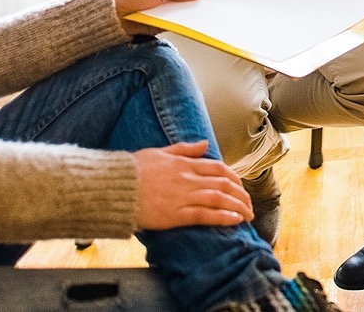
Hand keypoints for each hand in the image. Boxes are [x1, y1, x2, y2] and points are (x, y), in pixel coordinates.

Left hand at [115, 0, 205, 29]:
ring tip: (204, 16)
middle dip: (196, 2)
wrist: (112, 15)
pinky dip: (181, 25)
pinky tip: (190, 25)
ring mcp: (163, 11)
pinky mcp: (160, 24)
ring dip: (189, 15)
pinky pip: (175, 24)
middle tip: (211, 4)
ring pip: (182, 13)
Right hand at [132, 140, 251, 228]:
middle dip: (241, 195)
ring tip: (248, 214)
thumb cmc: (133, 170)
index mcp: (183, 163)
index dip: (234, 178)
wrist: (113, 188)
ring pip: (219, 199)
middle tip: (249, 204)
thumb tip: (205, 143)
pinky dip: (223, 217)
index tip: (240, 186)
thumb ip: (184, 148)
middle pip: (223, 184)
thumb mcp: (159, 152)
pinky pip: (205, 215)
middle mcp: (187, 178)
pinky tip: (235, 220)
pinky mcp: (175, 214)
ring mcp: (182, 196)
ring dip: (237, 206)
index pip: (218, 168)